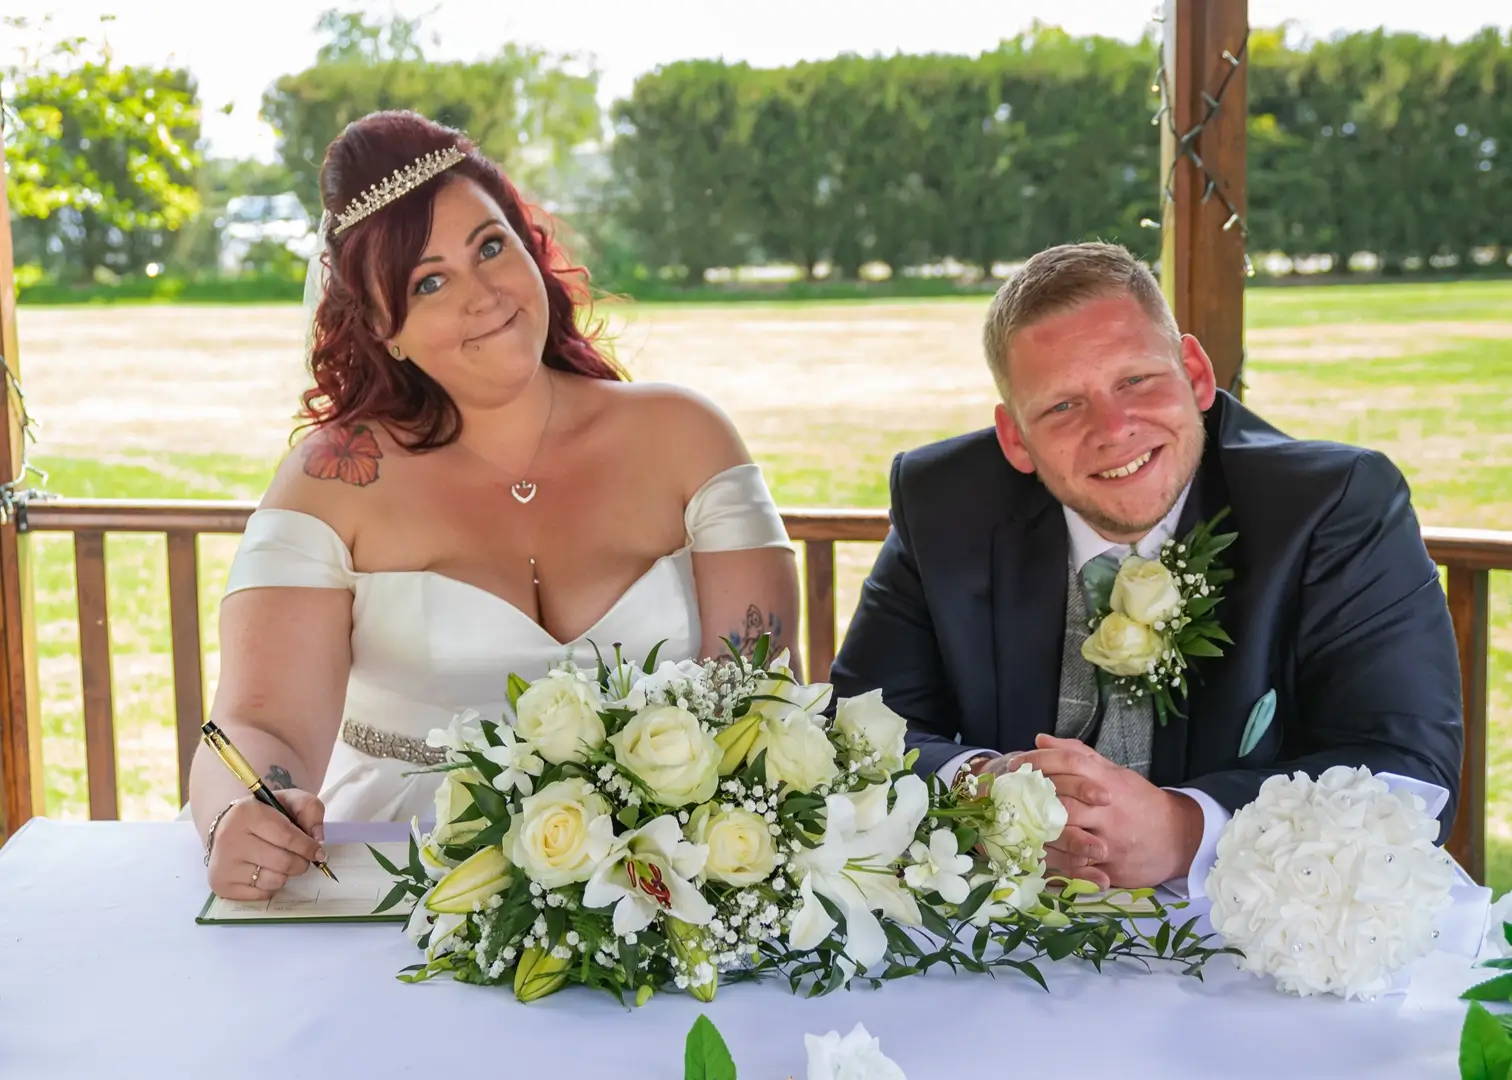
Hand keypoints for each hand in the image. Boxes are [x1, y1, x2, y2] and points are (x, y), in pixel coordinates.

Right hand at [206, 790, 325, 900]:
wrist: (227, 828)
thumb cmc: (263, 814)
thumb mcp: (288, 800)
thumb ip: (310, 809)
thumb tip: (318, 838)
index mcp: (247, 813)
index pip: (287, 837)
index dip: (308, 847)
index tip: (318, 852)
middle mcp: (230, 839)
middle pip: (282, 862)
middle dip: (301, 863)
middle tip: (302, 859)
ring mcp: (223, 864)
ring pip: (274, 881)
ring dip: (286, 875)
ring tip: (280, 863)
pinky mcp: (221, 885)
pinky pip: (261, 894)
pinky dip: (270, 886)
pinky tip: (264, 872)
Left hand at [1006, 734, 1202, 890]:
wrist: (1179, 836)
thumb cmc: (1139, 802)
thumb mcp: (1113, 772)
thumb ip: (1078, 755)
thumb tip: (1041, 740)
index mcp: (1109, 780)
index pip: (1070, 763)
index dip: (1039, 762)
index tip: (1015, 763)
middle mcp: (1109, 808)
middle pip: (1063, 799)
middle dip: (1032, 799)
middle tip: (1009, 797)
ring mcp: (1110, 838)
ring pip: (1066, 834)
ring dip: (1039, 831)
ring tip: (1017, 826)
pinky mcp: (1110, 865)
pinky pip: (1076, 865)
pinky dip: (1054, 860)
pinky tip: (1036, 854)